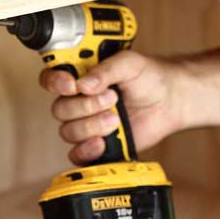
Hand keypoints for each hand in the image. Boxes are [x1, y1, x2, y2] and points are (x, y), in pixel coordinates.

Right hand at [40, 51, 185, 164]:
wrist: (169, 101)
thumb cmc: (148, 77)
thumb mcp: (129, 63)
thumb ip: (106, 70)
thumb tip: (84, 84)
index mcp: (79, 77)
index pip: (50, 80)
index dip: (54, 83)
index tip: (72, 85)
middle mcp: (77, 101)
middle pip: (59, 110)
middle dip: (85, 106)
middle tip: (111, 98)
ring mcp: (85, 124)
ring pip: (68, 132)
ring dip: (91, 126)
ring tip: (116, 119)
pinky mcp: (95, 145)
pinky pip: (77, 155)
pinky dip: (87, 150)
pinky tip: (102, 142)